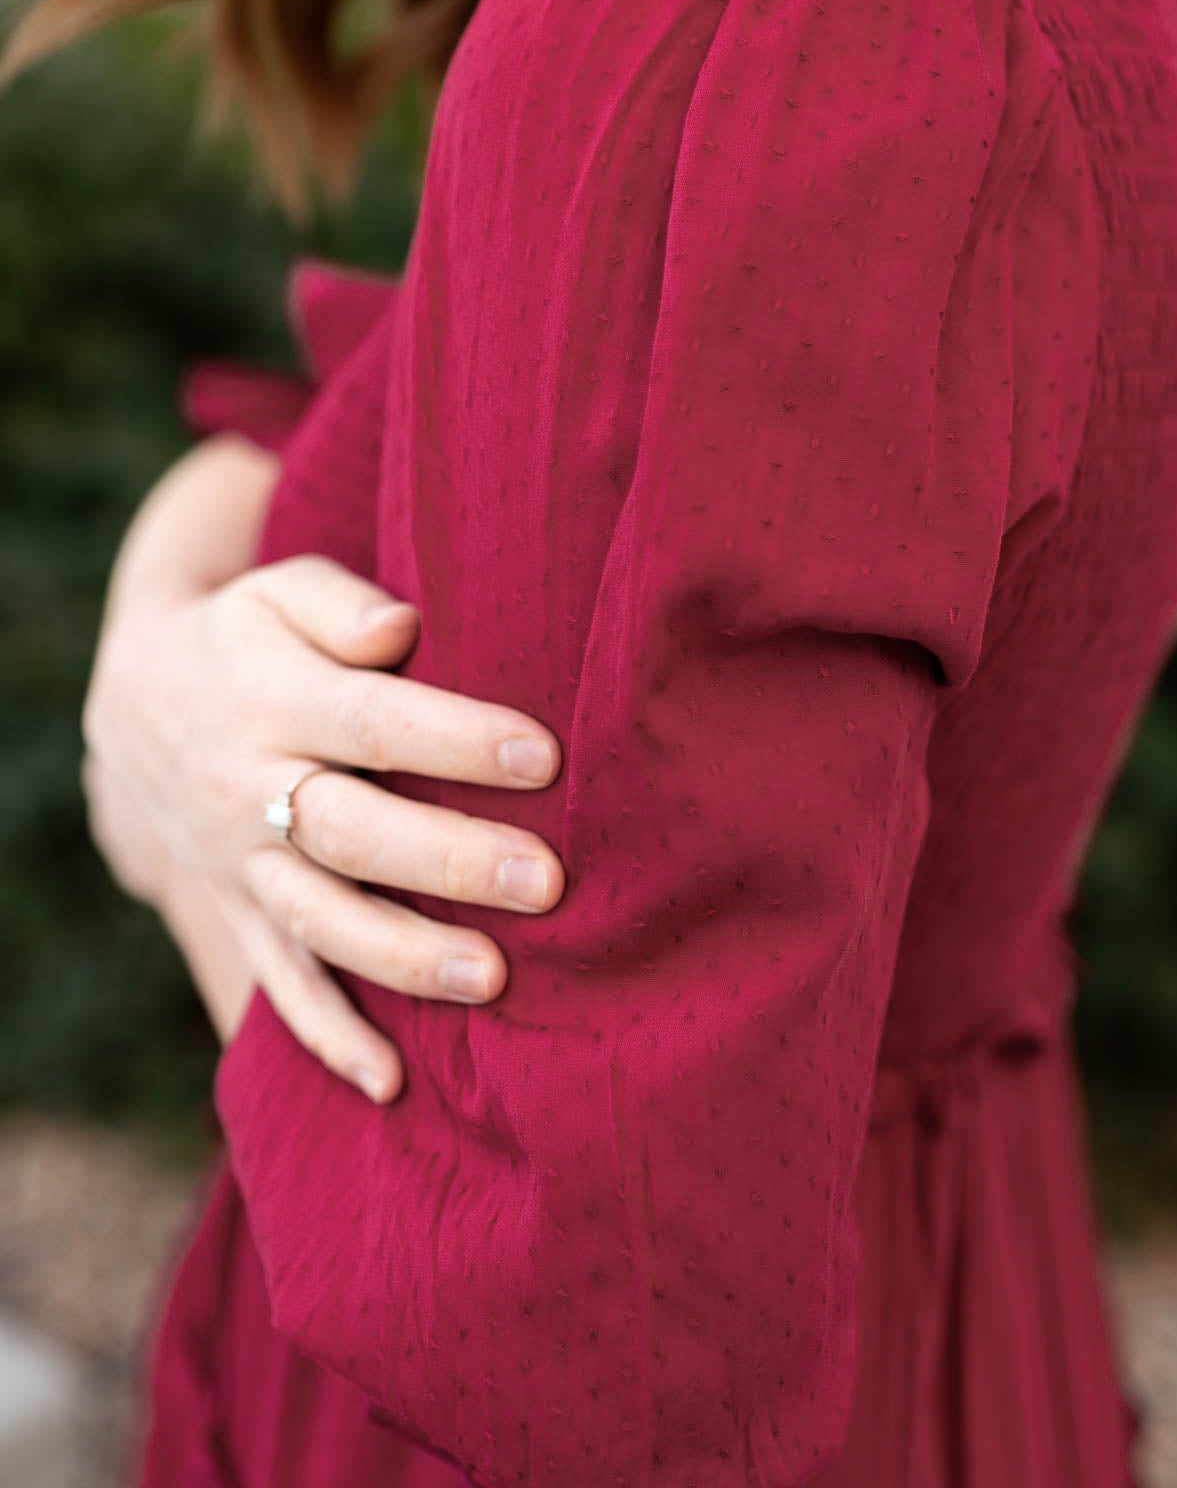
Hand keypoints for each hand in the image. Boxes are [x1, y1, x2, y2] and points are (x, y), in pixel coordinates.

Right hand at [82, 549, 563, 1102]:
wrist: (135, 705)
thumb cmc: (246, 638)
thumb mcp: (277, 591)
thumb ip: (341, 603)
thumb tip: (401, 630)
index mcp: (274, 700)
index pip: (374, 723)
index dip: (457, 741)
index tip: (543, 757)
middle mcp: (252, 790)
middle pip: (353, 833)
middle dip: (450, 860)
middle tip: (545, 881)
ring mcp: (241, 864)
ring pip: (321, 921)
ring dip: (404, 958)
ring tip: (493, 979)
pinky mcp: (238, 916)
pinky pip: (280, 984)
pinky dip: (330, 1037)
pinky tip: (391, 1081)